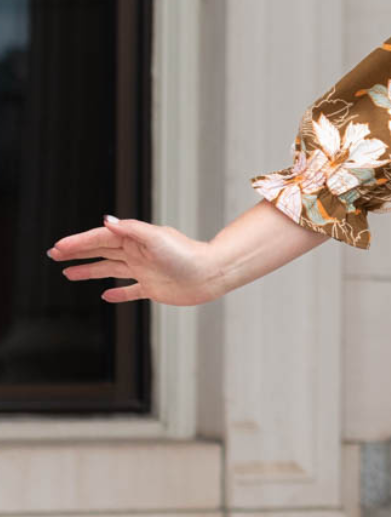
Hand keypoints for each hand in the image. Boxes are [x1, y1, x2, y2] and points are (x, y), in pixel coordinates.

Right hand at [47, 216, 216, 306]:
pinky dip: (118, 293)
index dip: (78, 243)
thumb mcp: (156, 238)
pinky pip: (131, 290)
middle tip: (55, 255)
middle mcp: (137, 253)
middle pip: (100, 251)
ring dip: (89, 270)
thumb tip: (105, 221)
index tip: (58, 248)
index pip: (99, 239)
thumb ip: (129, 230)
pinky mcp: (153, 287)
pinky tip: (105, 295)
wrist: (210, 274)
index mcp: (134, 240)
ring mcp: (144, 270)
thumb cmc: (186, 254)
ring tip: (69, 273)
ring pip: (110, 269)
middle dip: (77, 253)